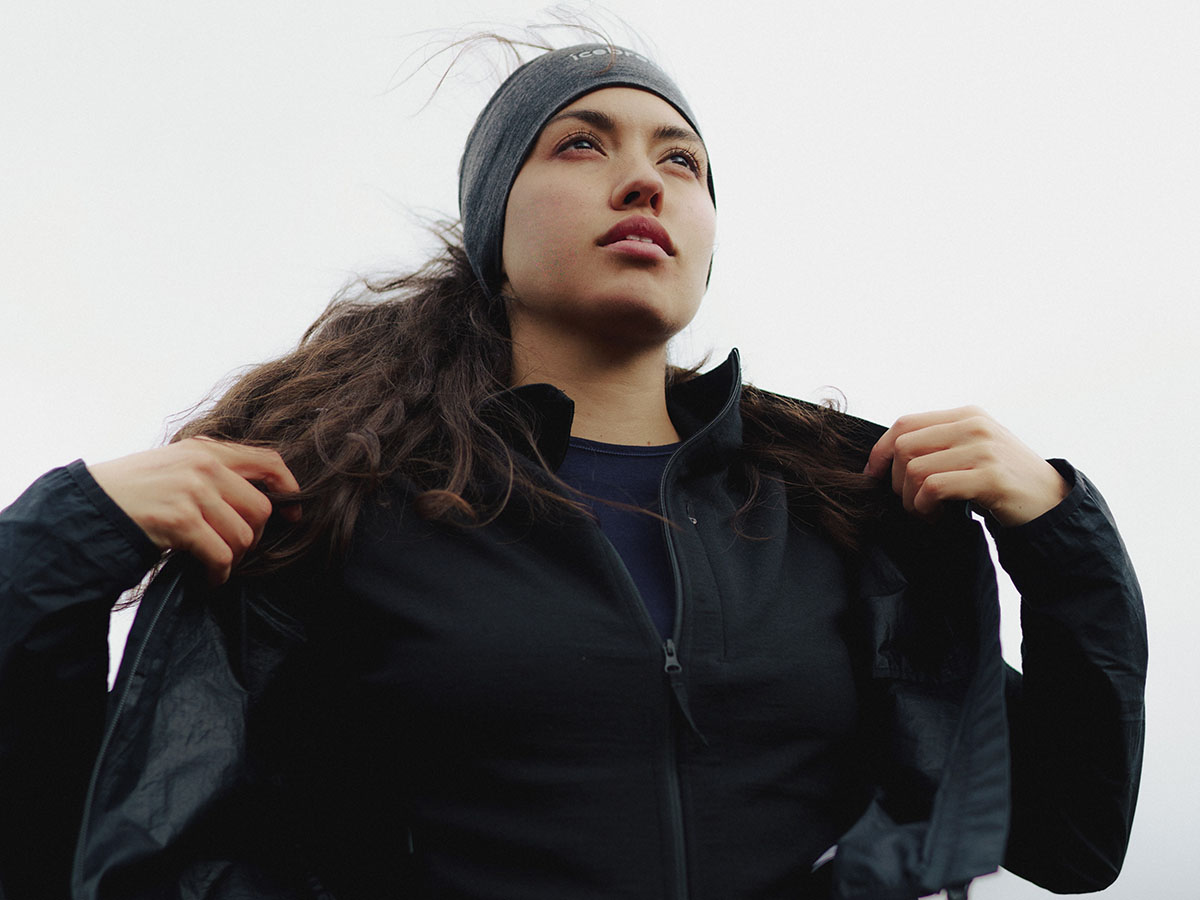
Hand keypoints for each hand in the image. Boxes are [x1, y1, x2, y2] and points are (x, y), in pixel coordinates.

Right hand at [87, 437, 300, 583]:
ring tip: (216, 565)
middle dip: (253, 537)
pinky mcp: (181, 520)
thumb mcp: (175, 465)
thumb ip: (213, 472)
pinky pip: (221, 556)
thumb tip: (260, 495)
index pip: (268, 461)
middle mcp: (203, 465)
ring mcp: (192, 492)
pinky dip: (218, 575)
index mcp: (205, 449)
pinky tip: (207, 579)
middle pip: (260, 508)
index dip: (288, 489)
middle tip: (234, 550)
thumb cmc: (133, 491)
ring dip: (233, 559)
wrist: (86, 507)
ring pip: (243, 536)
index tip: (292, 514)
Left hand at [863, 406, 1068, 526]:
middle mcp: (974, 426)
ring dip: (910, 500)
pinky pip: (933, 488)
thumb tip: (887, 453)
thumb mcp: (973, 449)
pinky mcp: (989, 477)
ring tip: (926, 512)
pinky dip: (924, 507)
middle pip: (904, 447)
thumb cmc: (1004, 481)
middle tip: (910, 503)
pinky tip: (936, 517)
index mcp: (967, 415)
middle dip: (896, 481)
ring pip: (916, 469)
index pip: (905, 423)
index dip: (880, 450)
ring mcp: (983, 449)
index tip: (872, 475)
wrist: (1051, 503)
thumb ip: (939, 443)